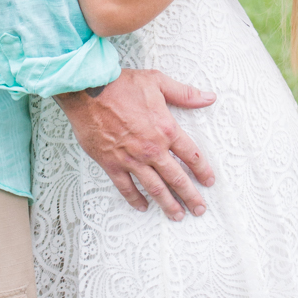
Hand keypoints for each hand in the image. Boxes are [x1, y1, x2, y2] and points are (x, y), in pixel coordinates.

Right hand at [54, 69, 215, 220]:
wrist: (88, 91)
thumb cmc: (121, 84)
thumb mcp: (158, 82)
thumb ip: (185, 94)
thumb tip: (208, 97)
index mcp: (166, 129)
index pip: (191, 154)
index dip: (202, 170)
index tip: (208, 181)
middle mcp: (152, 148)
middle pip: (176, 177)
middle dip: (190, 195)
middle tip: (199, 209)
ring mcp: (131, 159)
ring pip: (154, 188)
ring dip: (167, 203)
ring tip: (177, 215)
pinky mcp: (112, 164)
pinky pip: (126, 187)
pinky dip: (135, 199)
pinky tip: (143, 207)